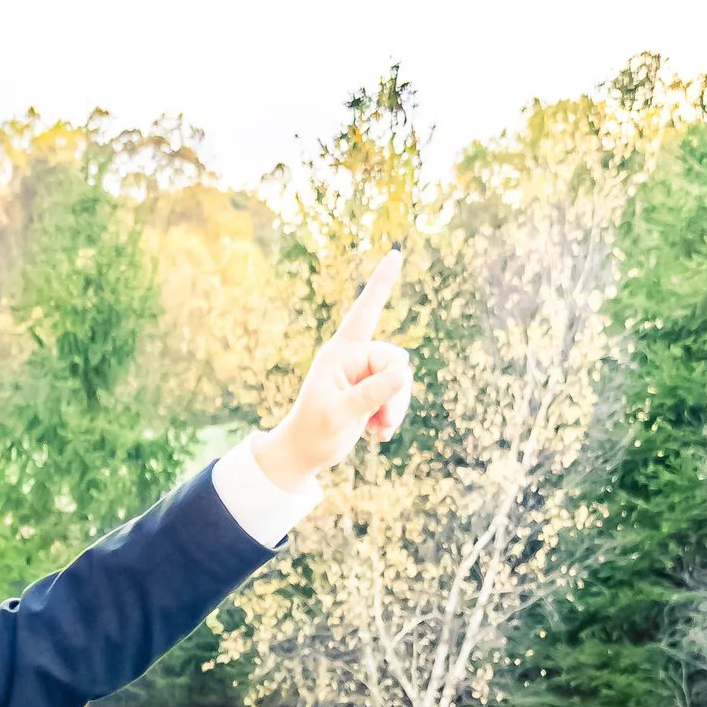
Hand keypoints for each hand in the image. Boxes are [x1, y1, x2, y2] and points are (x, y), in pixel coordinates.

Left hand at [251, 253, 415, 493]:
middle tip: (385, 422)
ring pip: (401, 381)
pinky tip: (378, 434)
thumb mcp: (339, 416)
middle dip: (397, 392)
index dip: (381, 284)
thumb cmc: (313, 433)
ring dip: (396, 408)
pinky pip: (398, 395)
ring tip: (379, 431)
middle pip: (396, 359)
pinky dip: (392, 416)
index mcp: (340, 353)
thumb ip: (369, 395)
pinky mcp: (372, 391)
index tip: (395, 253)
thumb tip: (402, 374)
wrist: (305, 453)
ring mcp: (365, 374)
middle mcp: (354, 358)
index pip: (365, 311)